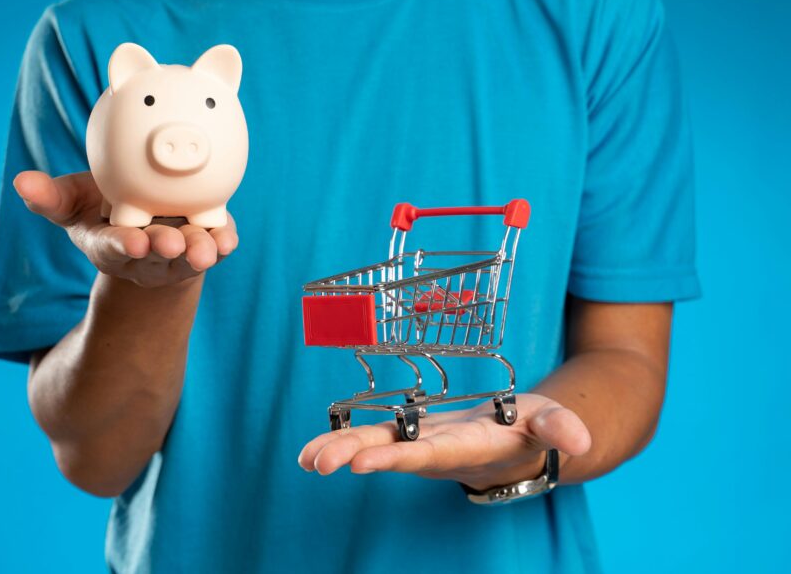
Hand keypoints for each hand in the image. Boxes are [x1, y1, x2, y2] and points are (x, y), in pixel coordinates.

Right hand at [13, 170, 237, 287]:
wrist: (146, 220)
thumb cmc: (105, 209)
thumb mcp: (74, 203)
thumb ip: (51, 197)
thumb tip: (21, 182)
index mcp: (110, 244)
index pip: (113, 247)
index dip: (122, 246)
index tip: (134, 243)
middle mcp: (145, 253)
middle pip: (155, 255)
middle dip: (165, 250)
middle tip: (174, 244)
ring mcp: (177, 251)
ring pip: (189, 255)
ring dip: (199, 252)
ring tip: (208, 249)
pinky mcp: (206, 241)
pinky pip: (217, 243)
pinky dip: (224, 242)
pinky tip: (229, 240)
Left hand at [298, 394, 591, 489]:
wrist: (517, 441)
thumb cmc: (532, 427)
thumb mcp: (551, 421)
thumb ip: (562, 428)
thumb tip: (580, 441)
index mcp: (471, 448)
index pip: (431, 454)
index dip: (398, 456)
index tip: (363, 462)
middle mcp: (438, 452)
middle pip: (395, 454)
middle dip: (357, 456)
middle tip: (321, 463)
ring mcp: (420, 445)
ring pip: (377, 447)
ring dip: (340, 452)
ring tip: (306, 460)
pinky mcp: (409, 436)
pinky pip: (371, 439)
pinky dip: (340, 444)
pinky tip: (307, 453)